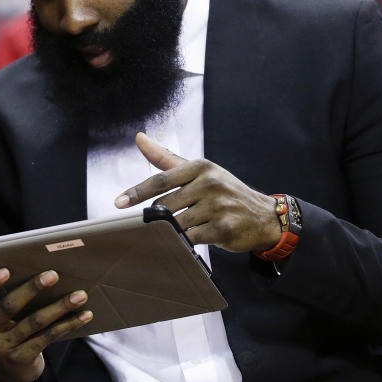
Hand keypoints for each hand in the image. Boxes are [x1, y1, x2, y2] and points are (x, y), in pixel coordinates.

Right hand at [0, 268, 91, 381]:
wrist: (11, 372)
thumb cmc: (9, 331)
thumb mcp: (1, 318)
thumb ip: (10, 298)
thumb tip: (46, 274)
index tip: (6, 270)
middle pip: (8, 307)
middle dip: (32, 289)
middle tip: (53, 275)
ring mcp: (2, 347)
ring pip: (34, 323)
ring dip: (59, 307)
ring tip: (80, 295)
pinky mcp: (21, 358)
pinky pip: (47, 337)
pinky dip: (68, 324)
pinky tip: (84, 315)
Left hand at [115, 133, 280, 252]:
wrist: (263, 216)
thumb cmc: (225, 192)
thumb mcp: (201, 171)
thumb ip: (166, 158)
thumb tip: (140, 138)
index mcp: (201, 166)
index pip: (161, 179)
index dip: (136, 192)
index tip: (118, 203)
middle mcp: (210, 183)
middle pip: (165, 205)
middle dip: (154, 217)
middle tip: (149, 224)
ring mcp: (218, 206)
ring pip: (175, 224)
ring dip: (167, 232)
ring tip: (168, 233)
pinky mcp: (223, 228)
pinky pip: (190, 239)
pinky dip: (181, 243)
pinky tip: (182, 243)